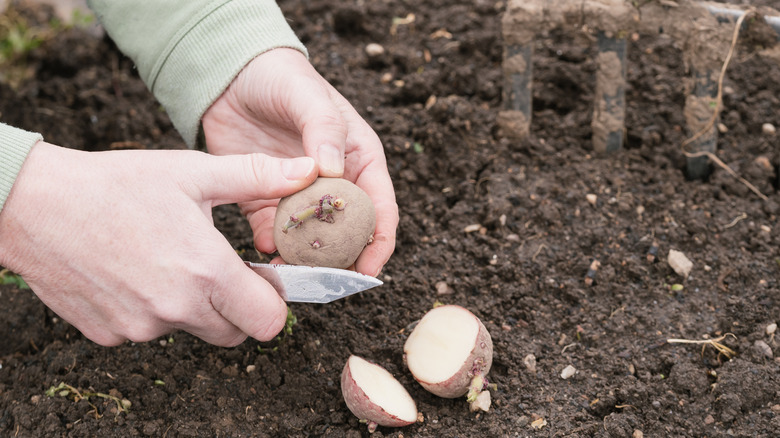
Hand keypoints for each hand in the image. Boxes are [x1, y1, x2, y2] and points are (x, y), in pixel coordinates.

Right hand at [0, 141, 317, 345]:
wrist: (33, 205)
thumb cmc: (116, 184)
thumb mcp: (193, 173)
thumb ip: (258, 177)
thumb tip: (309, 170)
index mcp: (206, 272)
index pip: (270, 322)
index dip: (273, 301)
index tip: (261, 276)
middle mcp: (175, 310)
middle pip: (235, 333)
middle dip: (239, 307)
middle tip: (219, 267)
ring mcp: (139, 327)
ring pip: (191, 330)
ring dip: (195, 306)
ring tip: (170, 258)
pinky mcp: (108, 334)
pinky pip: (149, 330)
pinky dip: (153, 309)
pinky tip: (135, 270)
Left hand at [202, 48, 397, 275]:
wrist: (231, 76)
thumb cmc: (283, 78)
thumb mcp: (310, 97)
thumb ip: (324, 130)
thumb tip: (332, 172)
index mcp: (358, 160)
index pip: (380, 208)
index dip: (379, 242)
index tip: (368, 269)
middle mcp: (333, 183)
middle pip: (347, 233)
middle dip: (341, 260)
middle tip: (327, 281)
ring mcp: (298, 195)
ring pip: (309, 240)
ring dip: (303, 260)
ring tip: (293, 274)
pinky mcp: (264, 199)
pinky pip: (271, 231)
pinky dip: (270, 245)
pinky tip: (264, 252)